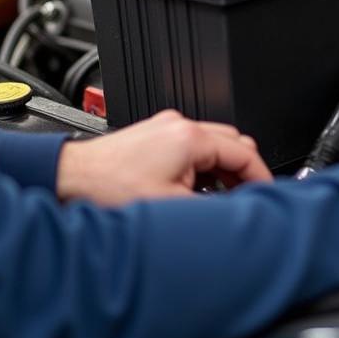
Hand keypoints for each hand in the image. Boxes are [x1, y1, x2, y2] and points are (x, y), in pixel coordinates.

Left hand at [56, 110, 271, 206]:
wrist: (72, 178)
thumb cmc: (108, 187)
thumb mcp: (171, 206)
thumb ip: (212, 207)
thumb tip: (235, 212)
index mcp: (191, 137)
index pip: (246, 153)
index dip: (261, 177)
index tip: (266, 195)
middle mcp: (180, 125)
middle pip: (234, 143)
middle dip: (244, 172)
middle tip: (243, 199)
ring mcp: (167, 127)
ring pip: (215, 144)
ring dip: (223, 170)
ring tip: (217, 198)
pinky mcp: (156, 134)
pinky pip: (194, 147)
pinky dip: (203, 167)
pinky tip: (195, 189)